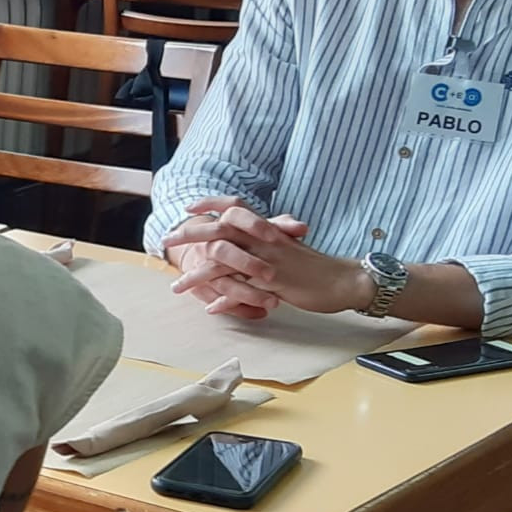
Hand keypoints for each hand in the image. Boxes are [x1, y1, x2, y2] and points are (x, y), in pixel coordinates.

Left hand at [163, 199, 367, 317]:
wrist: (344, 280)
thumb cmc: (315, 265)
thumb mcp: (288, 245)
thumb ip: (266, 239)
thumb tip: (248, 237)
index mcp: (267, 229)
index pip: (236, 206)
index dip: (211, 203)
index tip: (189, 206)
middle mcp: (264, 240)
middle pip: (220, 229)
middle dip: (190, 234)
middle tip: (166, 242)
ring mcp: (267, 261)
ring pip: (223, 263)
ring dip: (197, 275)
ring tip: (177, 286)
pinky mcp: (274, 284)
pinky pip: (242, 290)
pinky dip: (224, 300)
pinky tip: (210, 308)